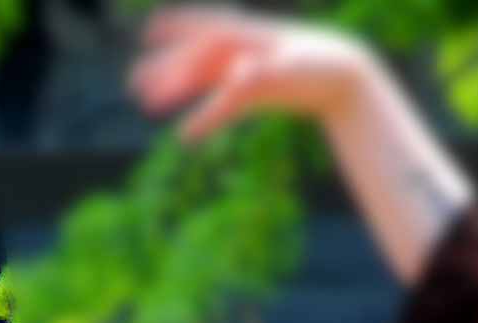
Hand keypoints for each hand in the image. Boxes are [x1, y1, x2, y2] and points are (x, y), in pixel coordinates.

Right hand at [133, 9, 376, 137]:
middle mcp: (237, 51)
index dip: (176, 30)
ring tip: (146, 102)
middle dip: (165, 71)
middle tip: (135, 84)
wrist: (341, 75)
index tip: (150, 32)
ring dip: (175, 91)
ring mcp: (242, 70)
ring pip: (200, 81)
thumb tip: (238, 79)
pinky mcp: (250, 93)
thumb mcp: (293, 67)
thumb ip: (263, 72)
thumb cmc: (318, 64)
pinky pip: (220, 106)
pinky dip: (203, 119)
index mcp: (244, 36)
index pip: (203, 34)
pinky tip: (186, 136)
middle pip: (193, 60)